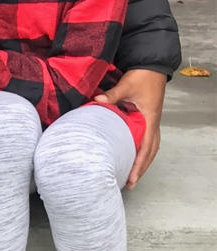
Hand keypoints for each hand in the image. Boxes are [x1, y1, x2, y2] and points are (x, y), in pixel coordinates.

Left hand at [94, 68, 165, 187]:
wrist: (152, 66)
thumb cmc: (142, 77)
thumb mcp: (126, 85)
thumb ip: (112, 95)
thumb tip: (96, 101)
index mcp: (150, 120)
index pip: (146, 148)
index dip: (139, 164)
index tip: (132, 178)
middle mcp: (153, 124)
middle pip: (150, 153)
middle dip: (140, 169)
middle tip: (130, 183)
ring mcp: (151, 122)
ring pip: (150, 148)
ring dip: (142, 162)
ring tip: (132, 175)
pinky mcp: (147, 119)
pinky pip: (147, 140)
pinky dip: (141, 151)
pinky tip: (132, 156)